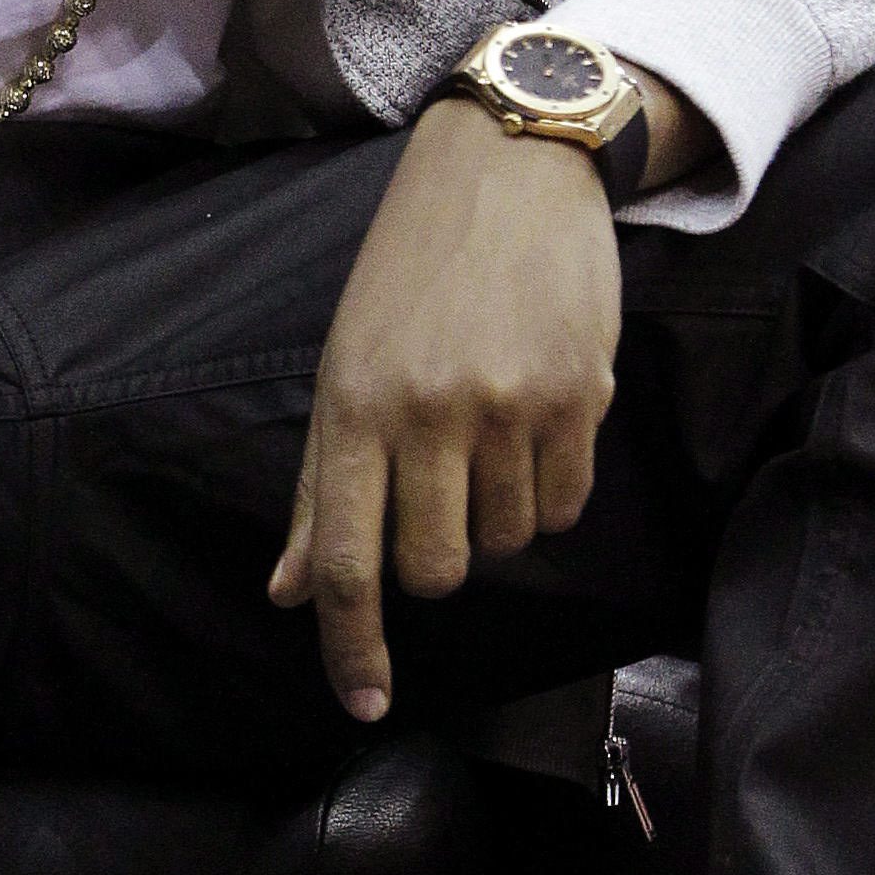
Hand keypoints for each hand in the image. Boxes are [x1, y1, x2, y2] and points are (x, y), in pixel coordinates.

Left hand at [269, 98, 627, 723]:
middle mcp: (431, 412)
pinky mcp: (583, 397)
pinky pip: (566, 504)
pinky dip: (548, 491)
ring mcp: (513, 407)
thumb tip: (291, 592)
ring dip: (497, 516)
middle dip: (439, 561)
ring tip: (491, 434)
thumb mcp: (344, 362)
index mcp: (355, 406)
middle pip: (437, 570)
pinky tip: (537, 422)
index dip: (353, 647)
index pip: (348, 561)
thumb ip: (322, 485)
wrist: (512, 168)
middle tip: (441, 495)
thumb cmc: (411, 269)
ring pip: (509, 541)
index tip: (364, 706)